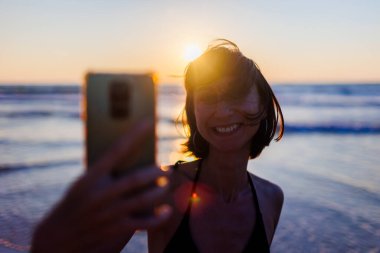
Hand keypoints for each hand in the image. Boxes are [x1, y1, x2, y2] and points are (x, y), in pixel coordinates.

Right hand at [31, 121, 171, 252]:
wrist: (58, 239)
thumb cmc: (76, 204)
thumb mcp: (83, 185)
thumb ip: (105, 174)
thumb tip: (135, 159)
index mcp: (90, 178)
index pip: (116, 151)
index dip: (134, 135)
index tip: (149, 121)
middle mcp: (100, 195)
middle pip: (135, 179)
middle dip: (155, 172)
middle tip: (165, 169)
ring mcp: (109, 214)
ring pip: (143, 199)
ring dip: (159, 191)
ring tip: (166, 185)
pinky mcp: (116, 230)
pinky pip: (144, 223)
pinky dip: (159, 217)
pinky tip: (166, 210)